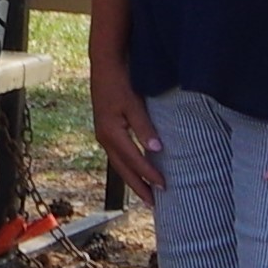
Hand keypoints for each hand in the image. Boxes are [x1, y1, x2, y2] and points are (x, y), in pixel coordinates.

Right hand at [87, 62, 164, 197]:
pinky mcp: (107, 129)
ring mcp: (104, 134)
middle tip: (153, 203)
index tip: (164, 186)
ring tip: (146, 192)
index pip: (134, 160)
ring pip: (119, 164)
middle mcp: (105, 137)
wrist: (104, 64)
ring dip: (132, 179)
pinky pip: (118, 154)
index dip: (148, 174)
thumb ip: (144, 126)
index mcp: (111, 133)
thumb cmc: (120, 81)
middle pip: (123, 169)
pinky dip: (128, 166)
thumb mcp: (133, 103)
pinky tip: (136, 168)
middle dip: (138, 187)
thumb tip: (156, 148)